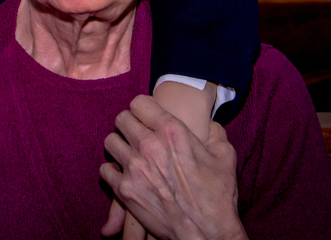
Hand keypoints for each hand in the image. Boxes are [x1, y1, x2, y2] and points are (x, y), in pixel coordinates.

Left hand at [100, 95, 247, 239]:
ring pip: (110, 141)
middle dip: (130, 124)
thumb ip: (213, 132)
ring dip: (120, 146)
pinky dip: (113, 171)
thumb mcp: (224, 156)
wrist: (207, 232)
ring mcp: (133, 167)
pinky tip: (125, 174)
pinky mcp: (124, 189)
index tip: (147, 117)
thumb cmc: (217, 195)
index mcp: (171, 131)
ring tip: (131, 153)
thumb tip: (207, 124)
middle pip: (121, 118)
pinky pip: (105, 169)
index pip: (139, 102)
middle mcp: (149, 145)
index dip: (143, 108)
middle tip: (138, 134)